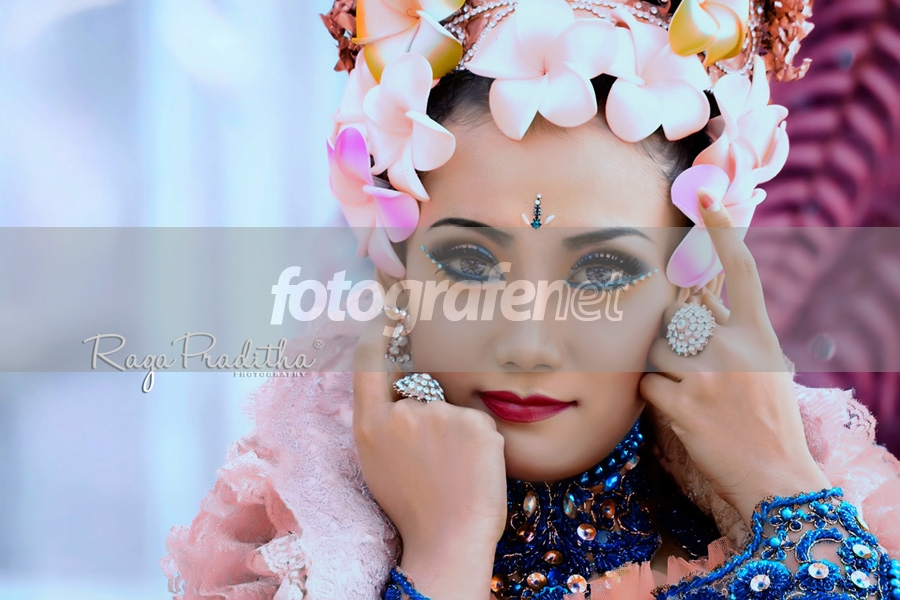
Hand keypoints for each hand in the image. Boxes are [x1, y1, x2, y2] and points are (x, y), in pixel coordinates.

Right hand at [352, 309, 507, 596]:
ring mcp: (439, 415)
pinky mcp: (475, 423)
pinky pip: (479, 422)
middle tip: (438, 461)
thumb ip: (384, 420)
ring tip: (454, 472)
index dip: (379, 329)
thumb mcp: (379, 462)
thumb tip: (398, 387)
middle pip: (421, 388)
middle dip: (432, 416)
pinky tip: (473, 470)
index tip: (389, 308)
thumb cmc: (415, 506)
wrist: (448, 540)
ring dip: (458, 433)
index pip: (370, 359)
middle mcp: (401, 414)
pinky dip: (480, 444)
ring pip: (453, 408)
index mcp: (371, 424)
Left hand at [640, 189, 829, 526]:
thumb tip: (698, 308)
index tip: (705, 196)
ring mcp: (707, 375)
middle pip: (679, 314)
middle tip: (691, 361)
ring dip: (665, 370)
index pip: (742, 270)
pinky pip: (648, 385)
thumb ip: (736, 335)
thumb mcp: (767, 368)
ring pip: (658, 349)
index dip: (723, 230)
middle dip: (674, 334)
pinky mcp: (682, 404)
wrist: (776, 478)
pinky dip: (657, 397)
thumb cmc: (769, 423)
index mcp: (760, 335)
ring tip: (694, 395)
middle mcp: (734, 347)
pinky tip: (683, 412)